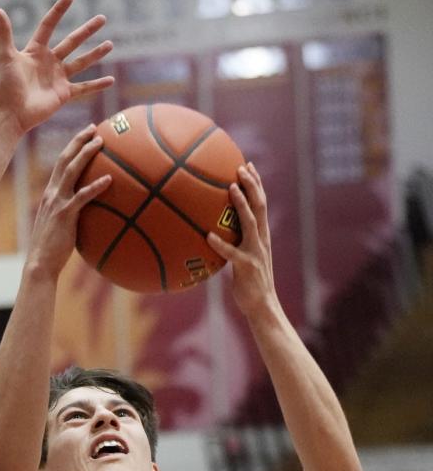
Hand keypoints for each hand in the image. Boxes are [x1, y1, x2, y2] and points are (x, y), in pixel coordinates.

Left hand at [0, 0, 114, 135]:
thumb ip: (5, 34)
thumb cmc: (6, 86)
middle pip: (72, 42)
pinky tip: (111, 80)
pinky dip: (97, 85)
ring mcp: (58, 78)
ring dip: (96, 53)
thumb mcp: (5, 57)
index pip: (48, 26)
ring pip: (81, 62)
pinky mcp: (63, 94)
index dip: (58, 12)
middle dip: (87, 30)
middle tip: (102, 18)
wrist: (11, 114)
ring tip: (110, 44)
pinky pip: (84, 88)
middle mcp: (49, 62)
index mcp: (36, 51)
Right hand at [27, 125, 110, 276]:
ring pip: (71, 170)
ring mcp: (57, 203)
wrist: (40, 264)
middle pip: (64, 159)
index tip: (86, 135)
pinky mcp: (64, 215)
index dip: (72, 147)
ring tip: (101, 141)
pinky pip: (82, 196)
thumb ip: (72, 214)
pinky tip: (109, 179)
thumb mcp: (61, 227)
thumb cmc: (52, 251)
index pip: (60, 164)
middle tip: (94, 128)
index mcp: (50, 194)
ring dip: (86, 154)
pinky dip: (95, 186)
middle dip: (78, 141)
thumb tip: (92, 213)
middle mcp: (52, 193)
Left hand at [208, 163, 276, 320]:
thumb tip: (216, 232)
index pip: (261, 203)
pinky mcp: (247, 267)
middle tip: (241, 167)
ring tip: (230, 188)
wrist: (262, 305)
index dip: (256, 184)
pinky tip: (208, 236)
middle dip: (252, 184)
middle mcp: (262, 239)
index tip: (247, 165)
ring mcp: (256, 252)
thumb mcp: (244, 257)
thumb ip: (236, 243)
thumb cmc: (250, 283)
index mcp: (262, 235)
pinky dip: (221, 244)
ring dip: (241, 204)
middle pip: (260, 205)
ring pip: (251, 222)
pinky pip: (232, 253)